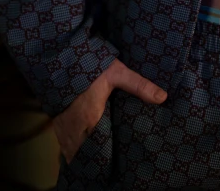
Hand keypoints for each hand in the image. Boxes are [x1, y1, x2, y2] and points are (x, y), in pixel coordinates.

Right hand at [52, 58, 167, 164]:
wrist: (63, 57)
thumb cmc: (92, 65)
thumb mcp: (118, 73)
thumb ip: (139, 86)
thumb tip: (163, 97)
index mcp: (91, 118)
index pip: (99, 148)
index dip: (106, 157)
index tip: (114, 162)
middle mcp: (75, 127)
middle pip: (84, 153)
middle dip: (93, 158)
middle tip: (105, 163)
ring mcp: (63, 126)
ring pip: (72, 151)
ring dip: (81, 155)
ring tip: (93, 159)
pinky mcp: (56, 122)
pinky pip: (63, 143)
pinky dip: (71, 148)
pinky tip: (78, 148)